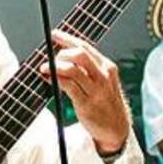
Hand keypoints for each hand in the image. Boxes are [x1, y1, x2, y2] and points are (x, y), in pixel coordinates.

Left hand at [39, 29, 130, 155]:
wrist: (117, 129)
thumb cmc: (105, 102)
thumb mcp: (103, 81)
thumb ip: (88, 68)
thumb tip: (63, 54)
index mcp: (107, 67)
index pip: (85, 46)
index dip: (67, 38)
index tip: (54, 34)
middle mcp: (103, 76)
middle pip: (80, 54)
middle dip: (62, 53)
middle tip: (53, 57)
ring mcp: (96, 90)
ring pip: (72, 70)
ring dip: (55, 67)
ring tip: (45, 68)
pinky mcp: (87, 104)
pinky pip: (68, 86)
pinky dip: (56, 80)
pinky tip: (50, 79)